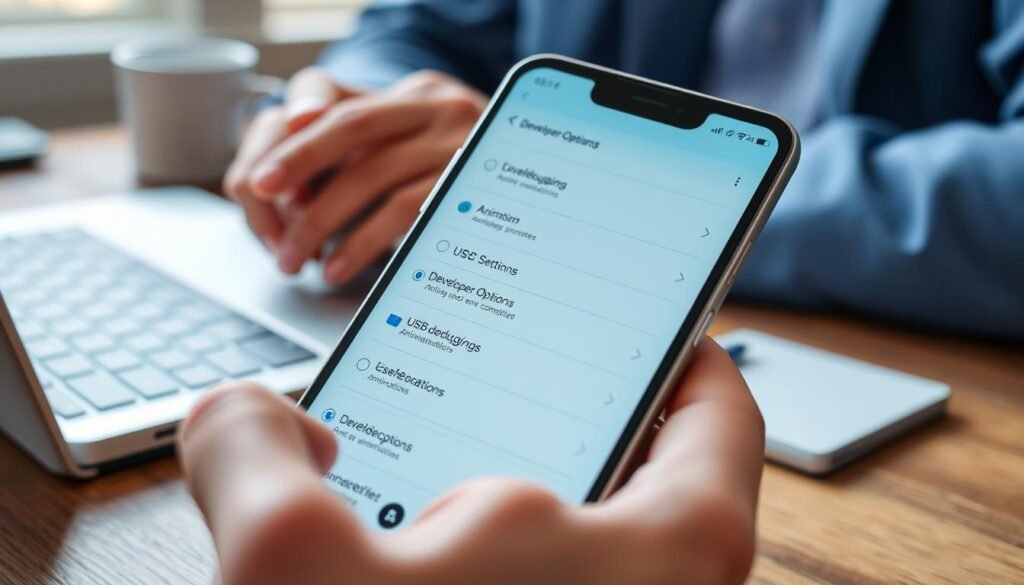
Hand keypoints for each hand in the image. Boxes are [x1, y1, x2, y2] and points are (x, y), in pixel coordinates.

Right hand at [179, 339, 764, 584]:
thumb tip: (253, 418)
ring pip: (558, 548)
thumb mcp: (284, 568)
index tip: (639, 314)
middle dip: (527, 427)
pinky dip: (462, 576)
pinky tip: (389, 572)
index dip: (675, 346)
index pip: (715, 408)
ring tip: (394, 495)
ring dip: (477, 518)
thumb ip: (247, 447)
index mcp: (669, 550)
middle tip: (463, 389)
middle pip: (623, 470)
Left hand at [227, 69, 486, 283]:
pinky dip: (362, 241)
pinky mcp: (472, 186)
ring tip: (296, 257)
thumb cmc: (472, 174)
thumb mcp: (425, 147)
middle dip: (300, 169)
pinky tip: (340, 264)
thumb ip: (372, 149)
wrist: (548, 176)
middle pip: (353, 131)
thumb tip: (298, 178)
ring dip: (323, 220)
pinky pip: (404, 212)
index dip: (298, 146)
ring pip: (373, 176)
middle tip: (265, 210)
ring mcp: (460, 144)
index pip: (345, 110)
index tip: (261, 180)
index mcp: (420, 94)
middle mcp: (441, 108)